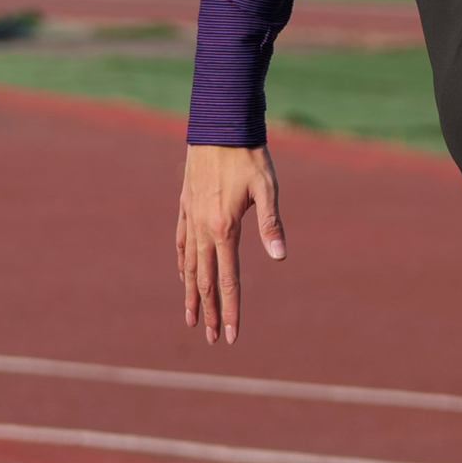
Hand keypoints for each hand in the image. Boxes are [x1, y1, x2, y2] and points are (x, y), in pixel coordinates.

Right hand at [177, 144, 285, 343]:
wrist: (218, 123)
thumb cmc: (249, 155)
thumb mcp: (267, 188)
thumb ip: (271, 224)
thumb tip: (280, 256)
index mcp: (224, 228)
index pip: (228, 280)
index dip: (231, 309)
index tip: (232, 335)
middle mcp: (203, 228)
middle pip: (205, 280)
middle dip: (210, 312)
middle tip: (213, 339)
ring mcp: (190, 217)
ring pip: (189, 265)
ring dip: (191, 294)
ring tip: (192, 319)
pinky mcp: (185, 205)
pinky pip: (181, 242)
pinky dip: (183, 263)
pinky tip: (183, 274)